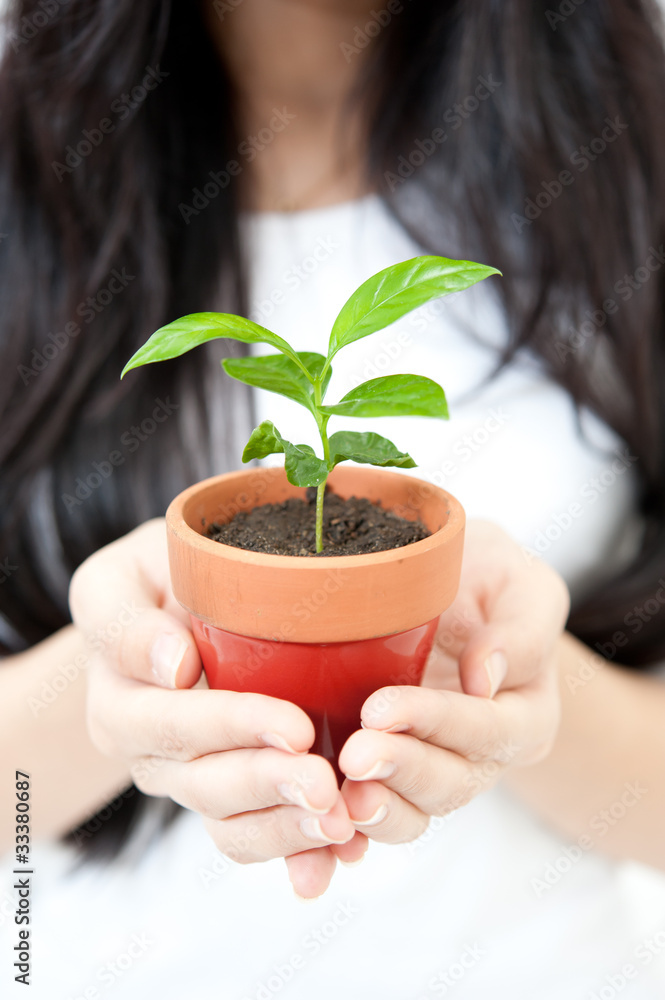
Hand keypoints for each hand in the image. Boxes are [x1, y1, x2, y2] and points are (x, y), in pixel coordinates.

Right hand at [69, 519, 365, 898]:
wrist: (177, 602)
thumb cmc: (152, 581)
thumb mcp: (119, 581)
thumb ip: (126, 622)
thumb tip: (172, 667)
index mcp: (121, 708)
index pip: (173, 726)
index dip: (233, 728)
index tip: (294, 725)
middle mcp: (153, 758)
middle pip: (206, 786)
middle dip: (269, 785)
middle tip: (325, 784)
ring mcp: (194, 783)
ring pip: (234, 824)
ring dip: (288, 829)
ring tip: (340, 823)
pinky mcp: (236, 796)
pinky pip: (262, 834)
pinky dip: (302, 850)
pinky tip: (344, 852)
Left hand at [337, 520, 569, 842]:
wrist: (452, 586)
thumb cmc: (488, 576)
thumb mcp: (520, 582)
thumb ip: (521, 628)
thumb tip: (486, 678)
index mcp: (524, 713)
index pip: (487, 731)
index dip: (436, 724)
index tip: (381, 708)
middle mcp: (482, 754)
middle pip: (452, 784)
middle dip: (402, 771)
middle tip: (355, 755)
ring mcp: (433, 768)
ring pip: (414, 811)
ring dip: (376, 809)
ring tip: (338, 796)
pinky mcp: (390, 773)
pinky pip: (373, 814)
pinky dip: (347, 835)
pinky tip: (317, 839)